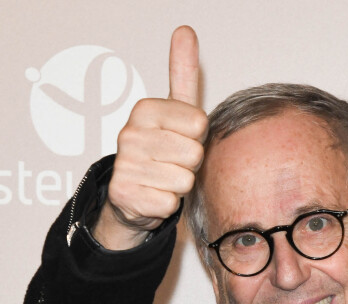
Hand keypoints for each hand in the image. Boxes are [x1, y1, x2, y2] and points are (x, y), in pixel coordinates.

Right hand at [93, 26, 207, 249]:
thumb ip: (182, 74)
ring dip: (179, 186)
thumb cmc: (161, 150)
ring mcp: (125, 165)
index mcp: (145, 110)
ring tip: (163, 179)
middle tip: (172, 163)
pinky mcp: (126, 195)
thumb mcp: (175, 111)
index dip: (197, 139)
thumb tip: (185, 30)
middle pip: (194, 154)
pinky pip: (170, 203)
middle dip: (190, 164)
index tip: (180, 140)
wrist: (133, 194)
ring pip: (184, 180)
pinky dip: (167, 205)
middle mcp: (129, 134)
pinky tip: (154, 196)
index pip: (199, 125)